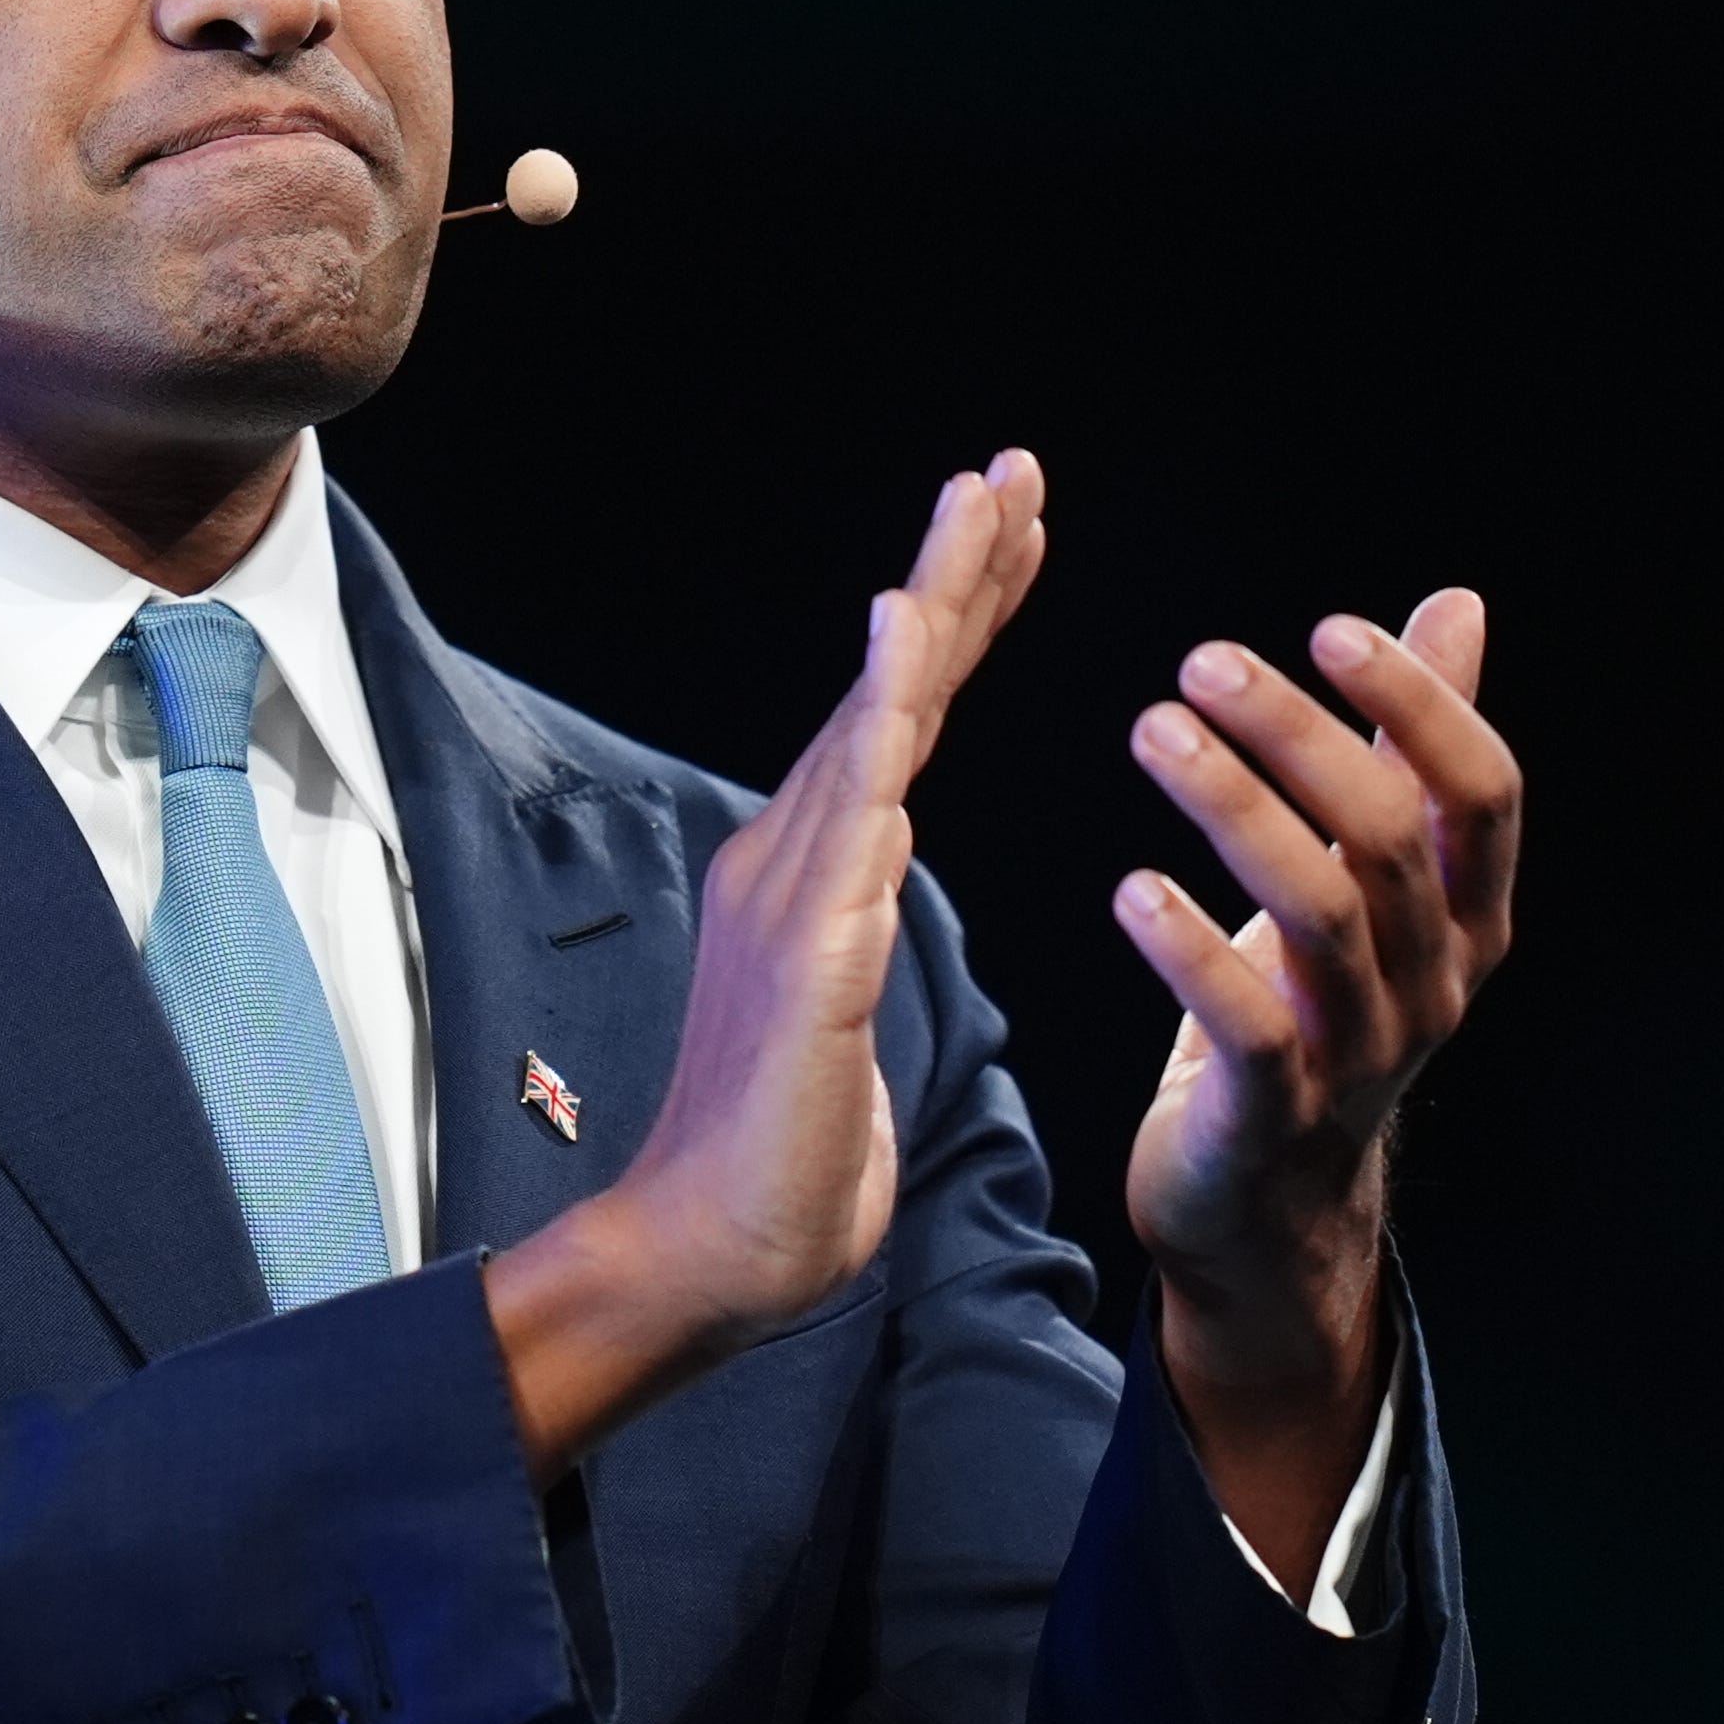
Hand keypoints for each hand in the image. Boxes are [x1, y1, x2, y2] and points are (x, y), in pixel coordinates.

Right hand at [486, 452, 1048, 1479]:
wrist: (712, 1255)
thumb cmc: (787, 1160)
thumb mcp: (843, 1020)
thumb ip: (852, 936)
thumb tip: (869, 883)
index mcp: (818, 872)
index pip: (904, 718)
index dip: (956, 619)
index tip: (1011, 530)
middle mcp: (796, 856)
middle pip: (892, 685)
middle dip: (955, 569)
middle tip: (1011, 468)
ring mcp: (798, 894)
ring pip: (877, 716)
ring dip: (932, 602)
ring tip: (982, 502)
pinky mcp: (811, 948)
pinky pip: (857, 805)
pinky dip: (882, 709)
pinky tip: (908, 633)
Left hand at [1112, 591, 1520, 1585]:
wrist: (1268, 1207)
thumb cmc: (1317, 1009)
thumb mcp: (1375, 879)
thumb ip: (1412, 749)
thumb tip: (1461, 604)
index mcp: (1468, 916)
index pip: (1486, 793)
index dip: (1424, 707)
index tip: (1333, 630)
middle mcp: (1434, 982)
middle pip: (1392, 838)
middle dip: (1300, 739)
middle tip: (1201, 663)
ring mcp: (1362, 1055)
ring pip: (1322, 916)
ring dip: (1236, 812)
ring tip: (1152, 730)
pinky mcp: (1275, 1116)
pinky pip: (1253, 1027)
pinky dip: (1192, 950)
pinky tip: (1131, 887)